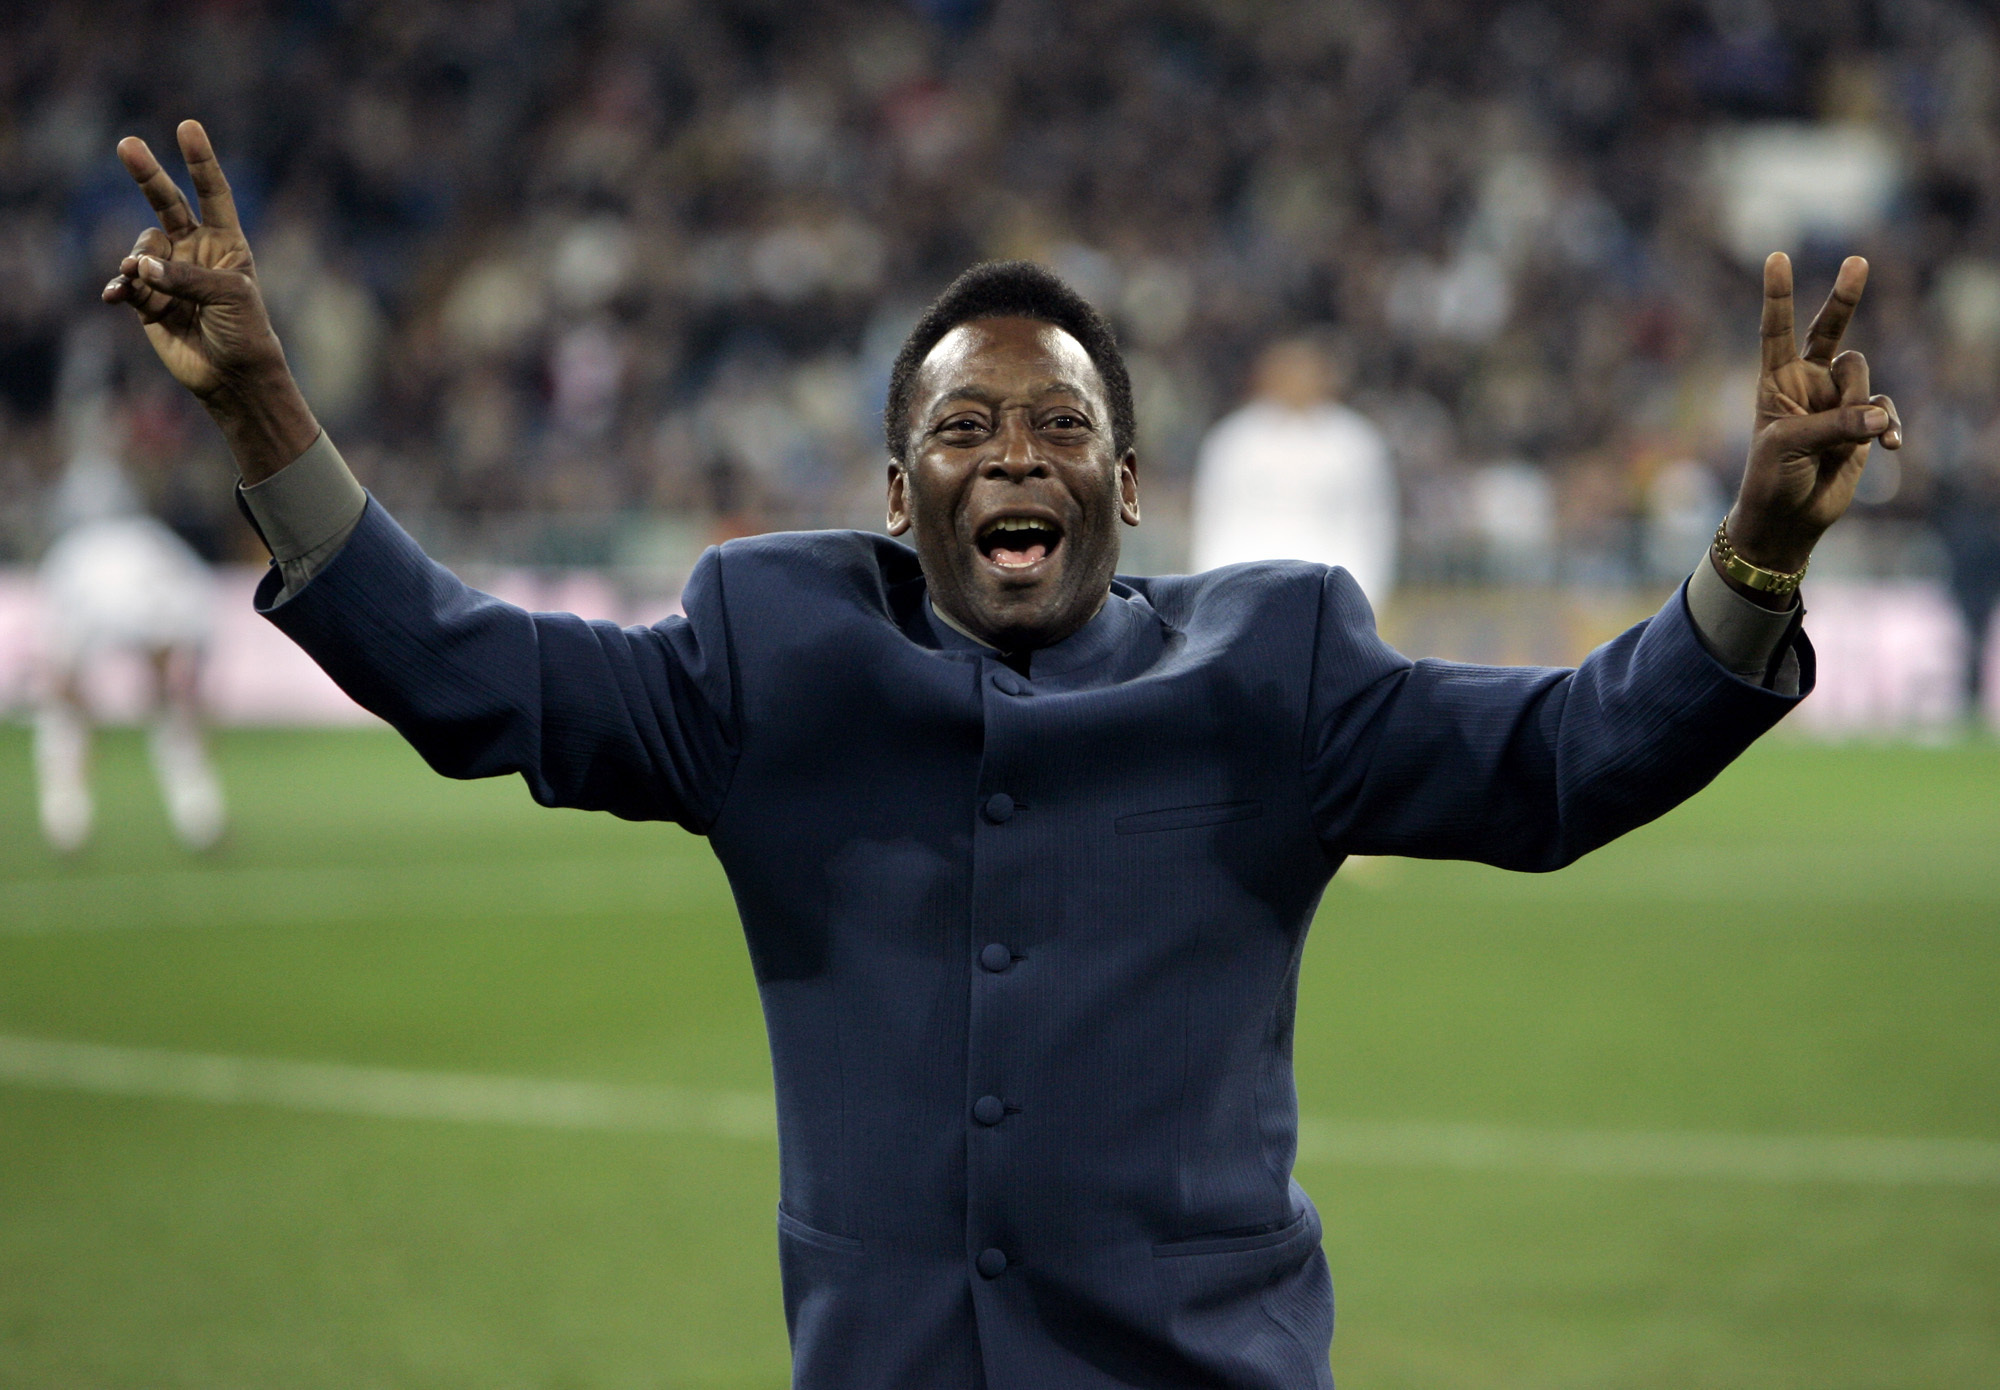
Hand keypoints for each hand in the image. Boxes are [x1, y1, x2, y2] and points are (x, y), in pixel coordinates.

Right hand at [102, 120, 317, 482]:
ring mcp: (169, 273)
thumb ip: (185, 276)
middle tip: (128, 144)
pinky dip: (120, 286)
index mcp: (226, 243)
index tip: (187, 127)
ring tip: (137, 278)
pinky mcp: (148, 299)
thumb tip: (138, 265)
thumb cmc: (244, 332)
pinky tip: (115, 295)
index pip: (213, 194)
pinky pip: (126, 282)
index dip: (200, 162)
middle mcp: (195, 251)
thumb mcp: (228, 297)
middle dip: (148, 174)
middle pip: (165, 204)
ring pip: (140, 249)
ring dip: (137, 261)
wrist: (232, 377)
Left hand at [1722, 252, 1901, 601]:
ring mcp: (1837, 401)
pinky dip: (1889, 426)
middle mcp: (1807, 383)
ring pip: (1862, 378)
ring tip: (1848, 441)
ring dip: (1860, 407)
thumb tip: (1882, 417)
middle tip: (1858, 261)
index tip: (1777, 257)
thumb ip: (1835, 425)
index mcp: (1775, 381)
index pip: (1776, 331)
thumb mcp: (1790, 447)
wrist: (1788, 519)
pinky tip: (1889, 447)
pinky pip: (1885, 410)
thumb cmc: (1771, 479)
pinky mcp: (1862, 425)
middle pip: (1830, 331)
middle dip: (1844, 298)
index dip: (1779, 295)